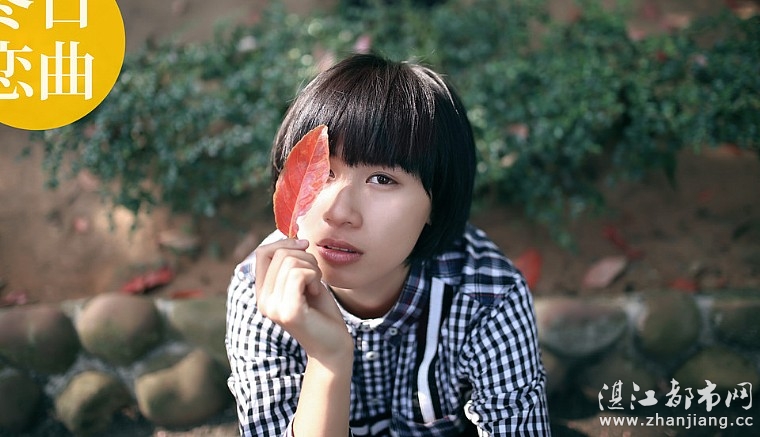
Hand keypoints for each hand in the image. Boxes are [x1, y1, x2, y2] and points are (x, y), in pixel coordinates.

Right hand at [254, 238, 352, 363]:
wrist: (333, 345)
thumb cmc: (321, 312)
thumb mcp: (304, 281)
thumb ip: (293, 263)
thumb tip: (294, 236)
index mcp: (263, 293)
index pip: (262, 253)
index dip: (284, 242)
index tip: (305, 245)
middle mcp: (263, 301)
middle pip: (279, 254)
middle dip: (305, 257)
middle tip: (315, 277)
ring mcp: (273, 308)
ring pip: (291, 262)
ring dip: (312, 268)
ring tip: (316, 286)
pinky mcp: (288, 312)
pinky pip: (299, 274)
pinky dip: (314, 277)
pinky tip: (317, 292)